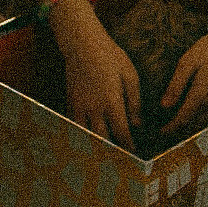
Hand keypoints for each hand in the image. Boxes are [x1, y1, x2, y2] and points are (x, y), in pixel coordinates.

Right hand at [60, 18, 141, 148]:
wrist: (83, 45)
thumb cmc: (110, 57)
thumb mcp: (130, 76)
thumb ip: (135, 102)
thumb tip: (138, 124)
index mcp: (112, 102)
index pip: (121, 133)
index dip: (128, 146)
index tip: (134, 154)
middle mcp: (94, 109)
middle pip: (102, 139)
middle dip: (111, 152)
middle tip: (119, 161)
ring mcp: (79, 107)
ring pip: (85, 135)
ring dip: (94, 146)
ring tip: (101, 157)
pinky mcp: (70, 102)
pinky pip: (74, 125)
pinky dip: (81, 134)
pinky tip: (86, 140)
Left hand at [160, 19, 207, 133]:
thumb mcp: (188, 62)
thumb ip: (176, 86)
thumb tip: (164, 106)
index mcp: (200, 95)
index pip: (183, 119)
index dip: (171, 128)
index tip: (162, 132)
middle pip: (196, 124)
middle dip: (183, 129)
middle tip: (171, 130)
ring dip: (196, 123)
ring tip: (186, 121)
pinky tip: (204, 107)